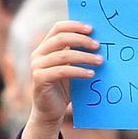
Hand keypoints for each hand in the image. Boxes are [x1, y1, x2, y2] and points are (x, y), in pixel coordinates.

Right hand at [21, 20, 100, 138]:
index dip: (75, 26)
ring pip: (63, 55)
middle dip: (82, 40)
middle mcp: (38, 54)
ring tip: (100, 61)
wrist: (50, 112)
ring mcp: (37, 66)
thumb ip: (77, 54)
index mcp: (45, 47)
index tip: (92, 29)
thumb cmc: (64, 89)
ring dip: (84, 57)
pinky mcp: (40, 79)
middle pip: (61, 38)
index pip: (58, 28)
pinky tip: (91, 74)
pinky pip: (62, 71)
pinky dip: (78, 71)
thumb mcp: (71, 68)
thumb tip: (98, 41)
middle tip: (99, 46)